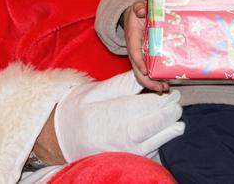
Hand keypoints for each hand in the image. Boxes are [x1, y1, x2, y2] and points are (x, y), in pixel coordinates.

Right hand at [53, 71, 183, 161]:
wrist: (59, 139)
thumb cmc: (78, 110)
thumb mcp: (97, 90)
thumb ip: (125, 83)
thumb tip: (149, 73)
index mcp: (119, 115)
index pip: (155, 105)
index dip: (168, 97)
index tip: (172, 89)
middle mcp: (128, 136)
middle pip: (165, 121)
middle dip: (173, 108)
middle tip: (174, 99)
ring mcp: (131, 151)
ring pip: (165, 137)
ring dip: (172, 123)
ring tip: (171, 112)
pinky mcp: (132, 160)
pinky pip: (156, 149)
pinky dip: (163, 137)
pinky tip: (162, 128)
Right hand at [124, 0, 169, 92]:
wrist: (133, 16)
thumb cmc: (137, 12)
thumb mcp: (137, 6)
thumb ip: (139, 7)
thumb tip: (142, 10)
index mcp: (133, 38)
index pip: (134, 51)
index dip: (139, 61)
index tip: (145, 71)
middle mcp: (135, 50)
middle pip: (137, 69)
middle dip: (147, 80)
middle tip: (160, 87)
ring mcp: (140, 56)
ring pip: (142, 73)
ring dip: (152, 83)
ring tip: (164, 89)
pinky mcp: (145, 58)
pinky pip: (148, 71)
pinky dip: (155, 79)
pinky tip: (165, 84)